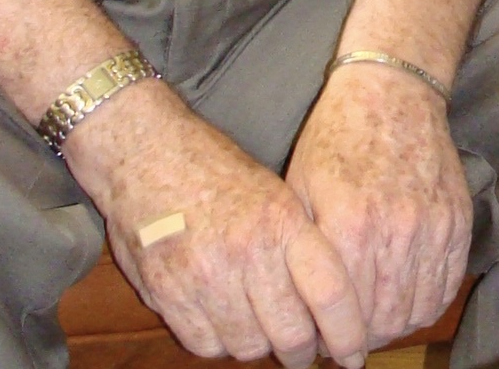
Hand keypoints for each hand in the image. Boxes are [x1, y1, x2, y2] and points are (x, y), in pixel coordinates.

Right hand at [65, 82, 366, 367]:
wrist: (144, 150)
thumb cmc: (216, 168)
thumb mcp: (274, 191)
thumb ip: (299, 245)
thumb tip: (329, 305)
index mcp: (281, 219)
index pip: (330, 292)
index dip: (348, 333)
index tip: (353, 354)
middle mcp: (245, 251)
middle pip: (291, 332)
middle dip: (304, 352)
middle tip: (307, 353)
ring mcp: (202, 276)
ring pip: (248, 345)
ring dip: (261, 345)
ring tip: (263, 329)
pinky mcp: (166, 294)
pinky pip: (205, 346)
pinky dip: (221, 342)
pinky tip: (226, 322)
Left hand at [285, 60, 472, 349]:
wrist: (392, 92)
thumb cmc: (336, 139)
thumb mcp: (299, 189)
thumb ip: (300, 253)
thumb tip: (298, 314)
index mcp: (348, 227)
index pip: (343, 316)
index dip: (331, 341)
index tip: (323, 344)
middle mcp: (395, 232)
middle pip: (383, 321)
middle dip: (362, 338)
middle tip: (348, 337)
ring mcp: (432, 226)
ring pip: (417, 310)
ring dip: (394, 325)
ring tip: (376, 320)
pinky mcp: (458, 221)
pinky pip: (446, 286)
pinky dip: (427, 304)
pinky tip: (407, 301)